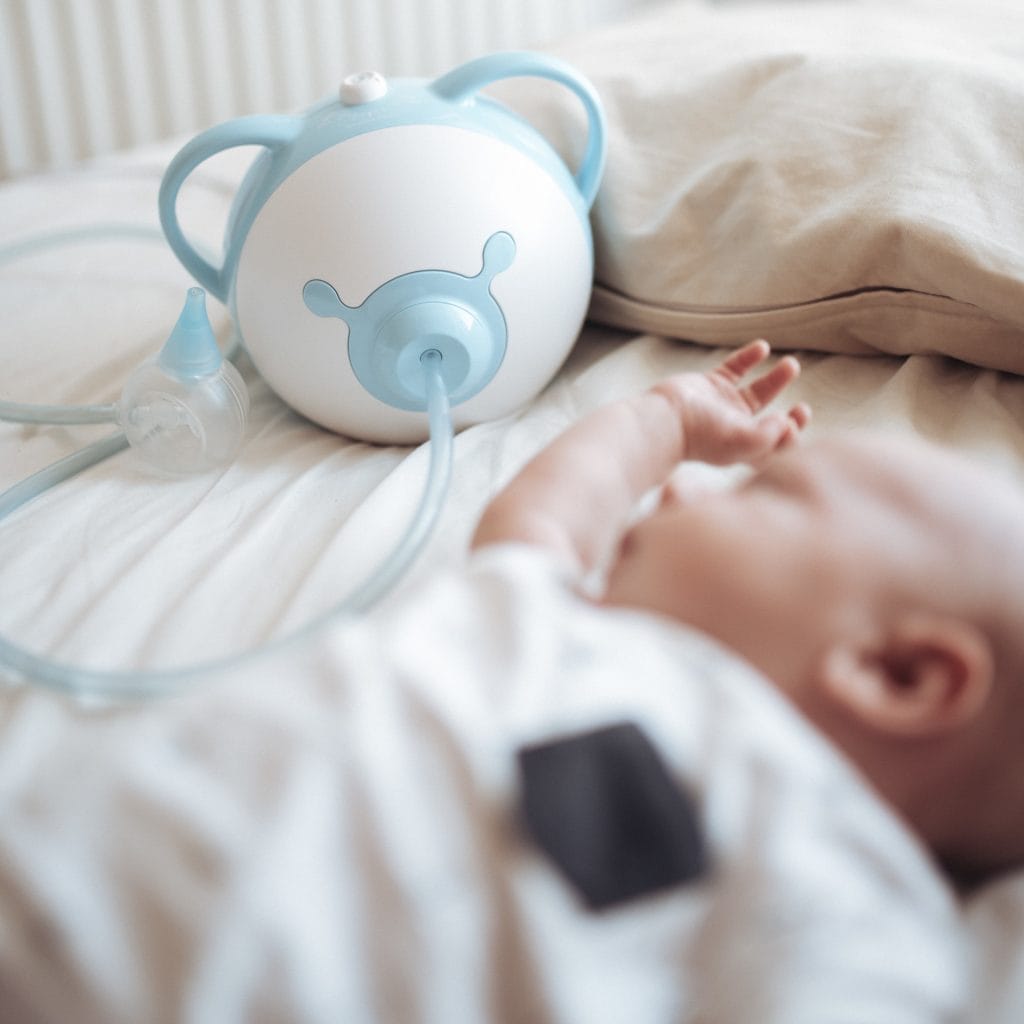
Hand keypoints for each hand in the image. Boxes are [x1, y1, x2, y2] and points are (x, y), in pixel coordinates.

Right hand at [653, 340, 809, 465]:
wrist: (664, 419)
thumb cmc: (701, 436)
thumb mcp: (740, 442)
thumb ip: (768, 436)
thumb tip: (786, 423)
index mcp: (745, 447)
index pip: (777, 447)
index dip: (791, 437)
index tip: (793, 421)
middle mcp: (737, 427)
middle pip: (772, 423)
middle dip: (791, 418)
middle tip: (803, 409)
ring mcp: (725, 405)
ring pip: (759, 391)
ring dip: (778, 378)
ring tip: (792, 365)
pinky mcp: (712, 384)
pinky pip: (736, 368)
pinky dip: (749, 357)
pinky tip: (762, 348)